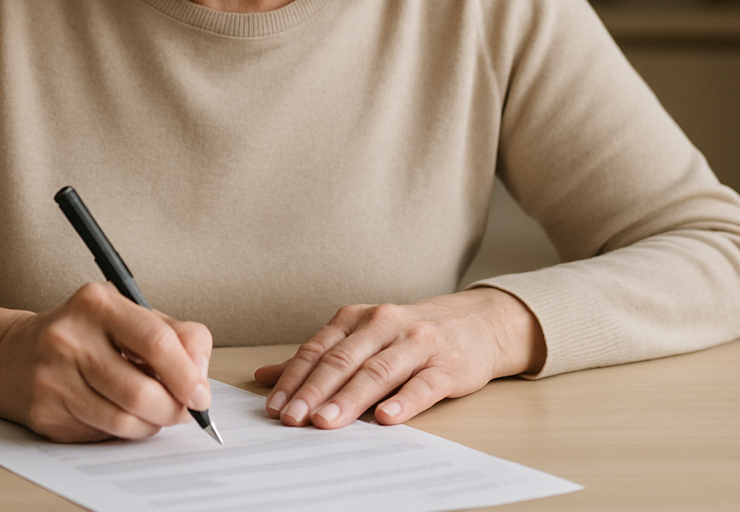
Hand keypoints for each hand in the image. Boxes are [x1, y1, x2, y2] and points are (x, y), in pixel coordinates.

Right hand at [0, 282, 212, 442]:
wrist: (14, 355)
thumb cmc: (86, 334)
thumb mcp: (129, 317)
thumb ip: (175, 335)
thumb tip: (200, 374)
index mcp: (98, 303)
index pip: (155, 341)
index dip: (186, 374)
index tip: (201, 393)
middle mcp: (70, 336)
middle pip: (140, 389)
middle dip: (172, 408)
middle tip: (184, 412)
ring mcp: (53, 376)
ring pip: (123, 419)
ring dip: (151, 424)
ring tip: (156, 413)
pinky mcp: (45, 412)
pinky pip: (102, 433)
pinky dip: (125, 431)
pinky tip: (124, 416)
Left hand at [253, 287, 544, 429]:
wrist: (473, 323)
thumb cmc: (406, 335)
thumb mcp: (360, 338)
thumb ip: (317, 358)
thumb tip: (266, 377)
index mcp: (357, 318)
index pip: (319, 349)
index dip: (294, 377)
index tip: (275, 405)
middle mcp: (383, 324)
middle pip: (343, 360)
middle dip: (314, 390)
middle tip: (293, 418)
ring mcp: (416, 343)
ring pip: (377, 371)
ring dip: (349, 398)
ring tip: (326, 421)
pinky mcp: (446, 365)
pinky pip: (422, 384)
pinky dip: (403, 401)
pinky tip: (386, 418)